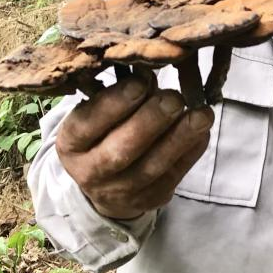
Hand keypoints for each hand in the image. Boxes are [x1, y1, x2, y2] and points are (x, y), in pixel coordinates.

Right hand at [55, 74, 213, 219]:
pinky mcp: (149, 199)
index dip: (114, 104)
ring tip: (201, 115)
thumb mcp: (96, 115)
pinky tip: (202, 130)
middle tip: (173, 98)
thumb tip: (150, 73)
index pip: (87, 125)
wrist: (106, 185)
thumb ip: (120, 95)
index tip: (140, 82)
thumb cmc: (103, 134)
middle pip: (121, 150)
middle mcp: (90, 172)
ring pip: (152, 167)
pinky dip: (191, 151)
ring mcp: (120, 191)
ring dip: (180, 138)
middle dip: (150, 121)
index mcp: (70, 144)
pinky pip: (174, 176)